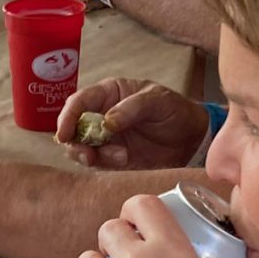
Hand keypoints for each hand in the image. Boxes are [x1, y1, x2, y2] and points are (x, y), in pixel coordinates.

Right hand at [57, 79, 210, 169]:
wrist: (193, 139)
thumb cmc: (175, 111)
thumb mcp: (158, 101)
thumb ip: (132, 108)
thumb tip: (106, 121)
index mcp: (109, 93)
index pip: (79, 102)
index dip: (67, 116)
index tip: (65, 133)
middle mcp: (101, 114)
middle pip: (73, 128)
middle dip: (75, 142)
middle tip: (89, 155)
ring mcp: (106, 137)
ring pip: (81, 148)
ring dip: (91, 155)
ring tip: (120, 156)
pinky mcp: (113, 157)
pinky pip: (97, 162)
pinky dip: (104, 163)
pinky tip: (125, 159)